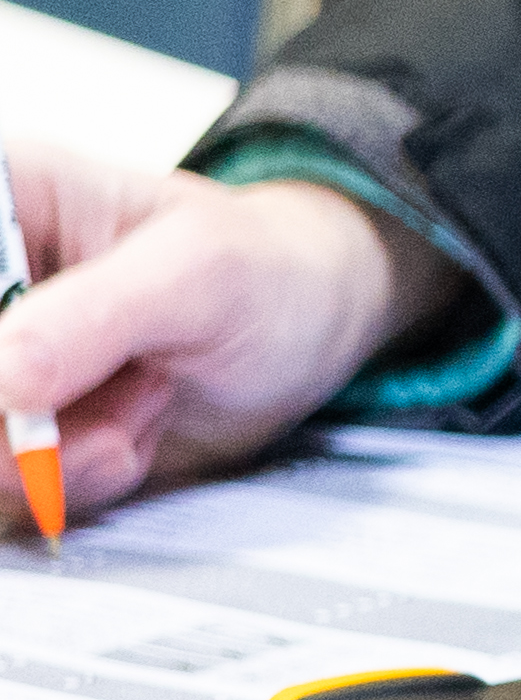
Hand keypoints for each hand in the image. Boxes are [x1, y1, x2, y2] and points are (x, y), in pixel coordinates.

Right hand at [0, 155, 459, 522]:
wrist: (310, 332)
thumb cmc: (263, 268)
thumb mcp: (199, 272)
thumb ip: (92, 318)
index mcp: (0, 201)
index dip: (2, 347)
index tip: (25, 382)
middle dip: (21, 418)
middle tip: (123, 382)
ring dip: (61, 452)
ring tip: (144, 393)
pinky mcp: (6, 442)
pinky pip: (4, 498)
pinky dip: (78, 481)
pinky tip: (134, 431)